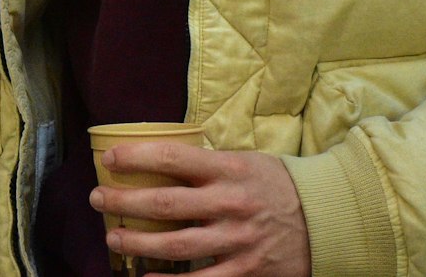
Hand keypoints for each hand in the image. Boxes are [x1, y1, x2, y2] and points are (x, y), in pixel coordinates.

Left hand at [90, 145, 309, 276]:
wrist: (328, 219)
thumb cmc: (278, 185)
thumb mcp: (247, 161)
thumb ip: (210, 165)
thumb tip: (162, 161)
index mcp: (230, 170)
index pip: (173, 160)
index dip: (136, 159)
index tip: (109, 160)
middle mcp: (231, 204)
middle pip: (165, 205)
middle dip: (124, 203)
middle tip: (98, 200)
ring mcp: (238, 240)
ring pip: (176, 246)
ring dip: (137, 244)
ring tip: (112, 238)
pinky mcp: (245, 270)